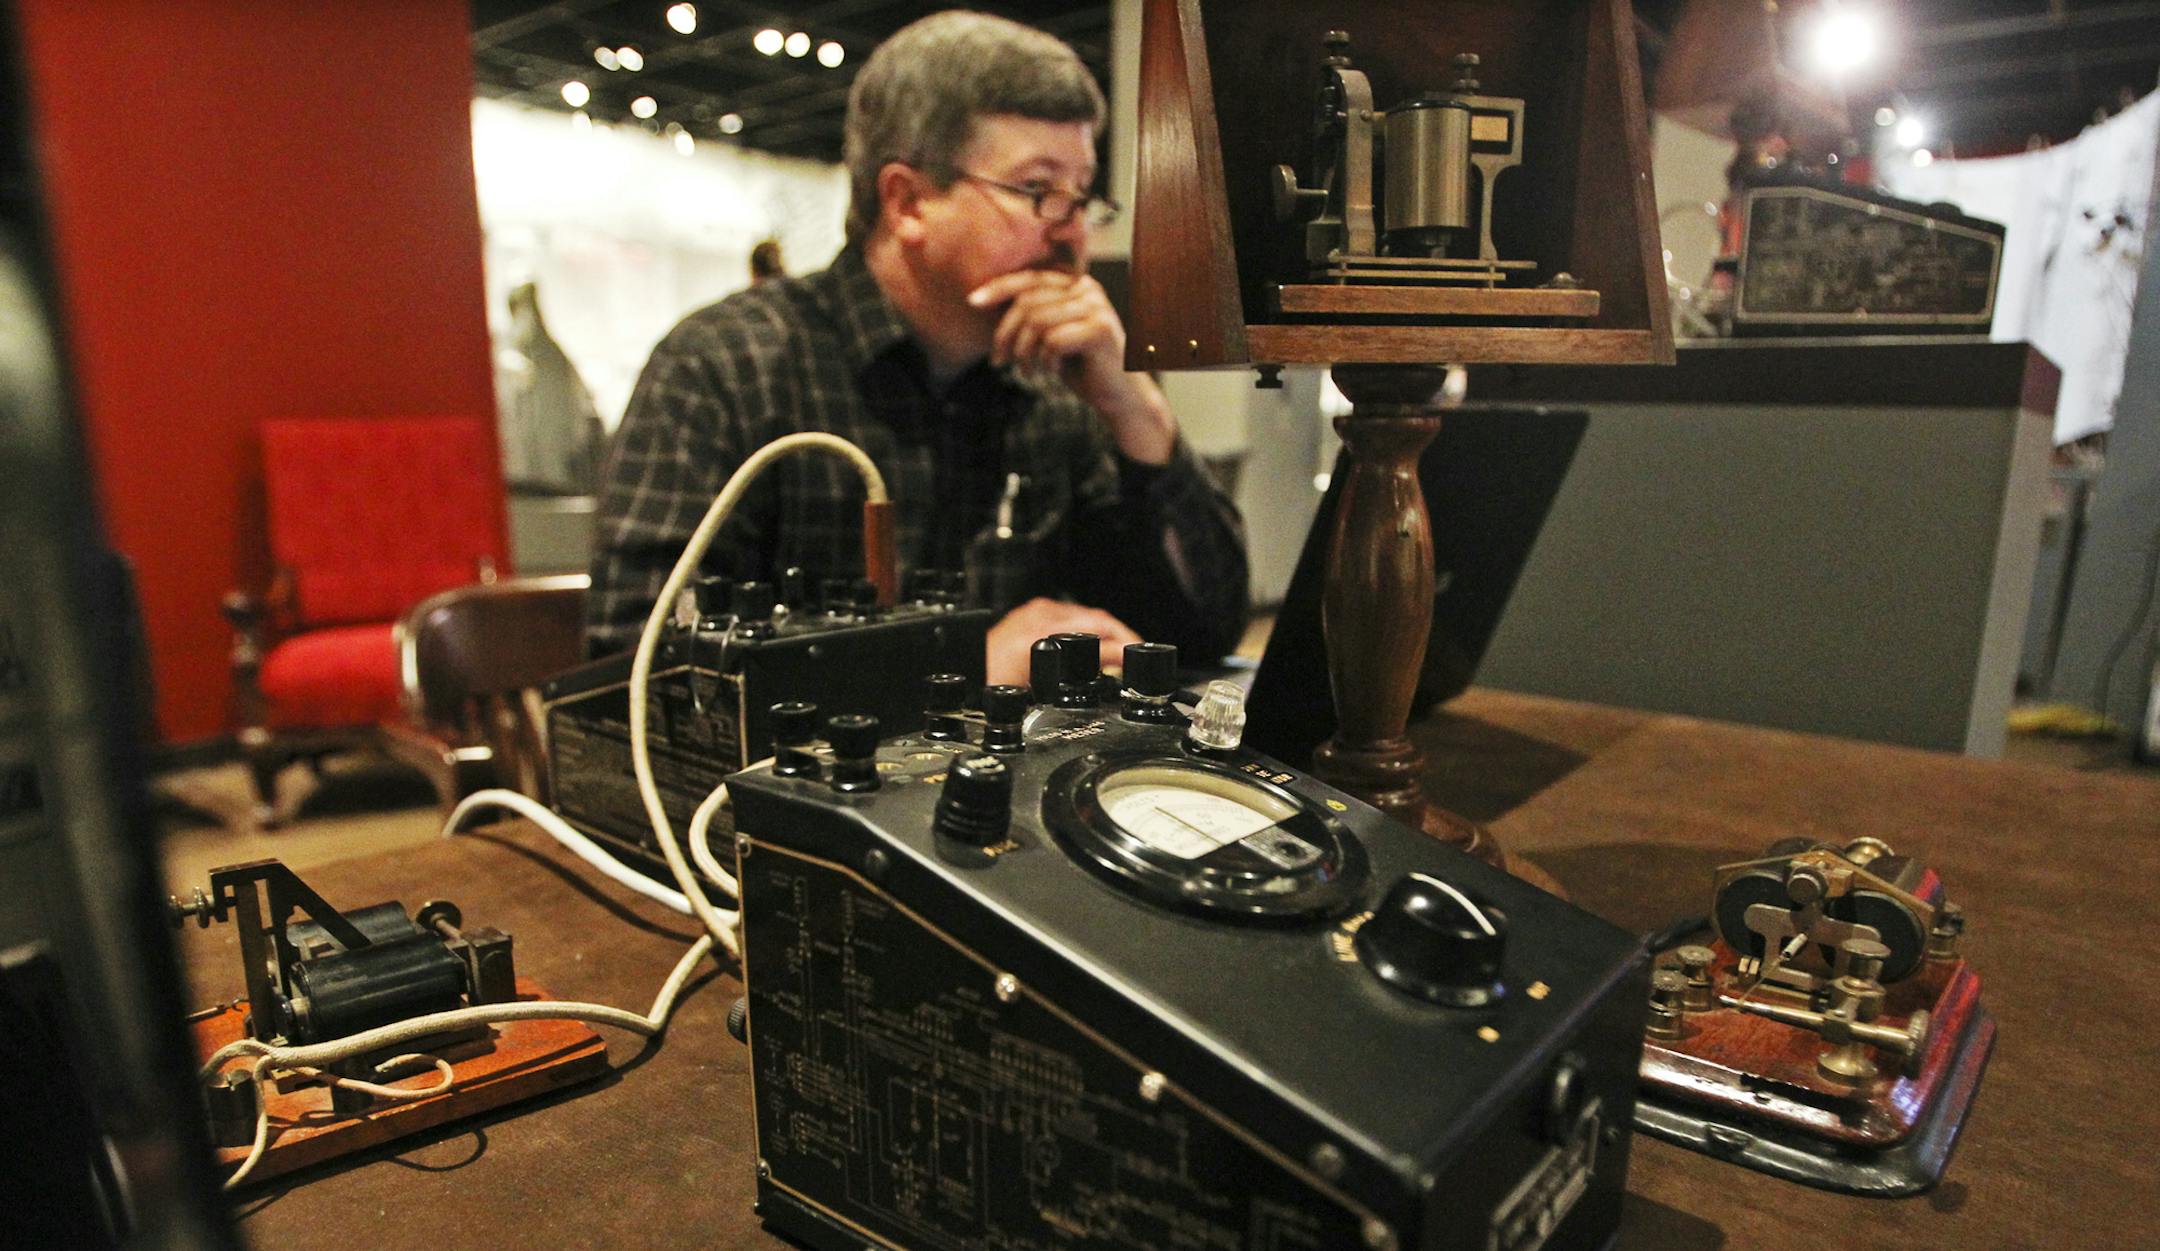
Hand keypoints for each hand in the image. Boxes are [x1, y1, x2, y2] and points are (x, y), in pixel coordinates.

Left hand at [968, 270, 1174, 463]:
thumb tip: (982, 301)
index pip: (1029, 279)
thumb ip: (1028, 316)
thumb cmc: (1080, 368)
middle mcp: (1088, 289)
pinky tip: (1051, 372)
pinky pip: (1053, 341)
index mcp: (1075, 284)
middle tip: (999, 361)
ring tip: (1028, 371)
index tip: (973, 302)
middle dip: (1005, 334)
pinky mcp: (1100, 330)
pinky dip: (1045, 362)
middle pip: (1028, 302)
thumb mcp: (1049, 337)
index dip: (998, 288)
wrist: (1118, 398)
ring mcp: (1096, 307)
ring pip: (1036, 322)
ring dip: (1024, 353)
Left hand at [985, 597, 1141, 686]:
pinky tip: (1097, 647)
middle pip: (1096, 619)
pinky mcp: (1034, 616)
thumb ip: (1074, 675)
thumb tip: (1113, 663)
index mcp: (1040, 629)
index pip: (1096, 627)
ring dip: (1108, 634)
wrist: (966, 671)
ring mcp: (1036, 612)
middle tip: (1140, 659)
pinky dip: (1091, 631)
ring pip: (1086, 616)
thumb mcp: (1033, 687)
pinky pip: (1073, 618)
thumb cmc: (990, 678)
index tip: (1138, 658)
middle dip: (1122, 637)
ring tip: (1125, 654)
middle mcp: (1039, 614)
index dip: (1122, 643)